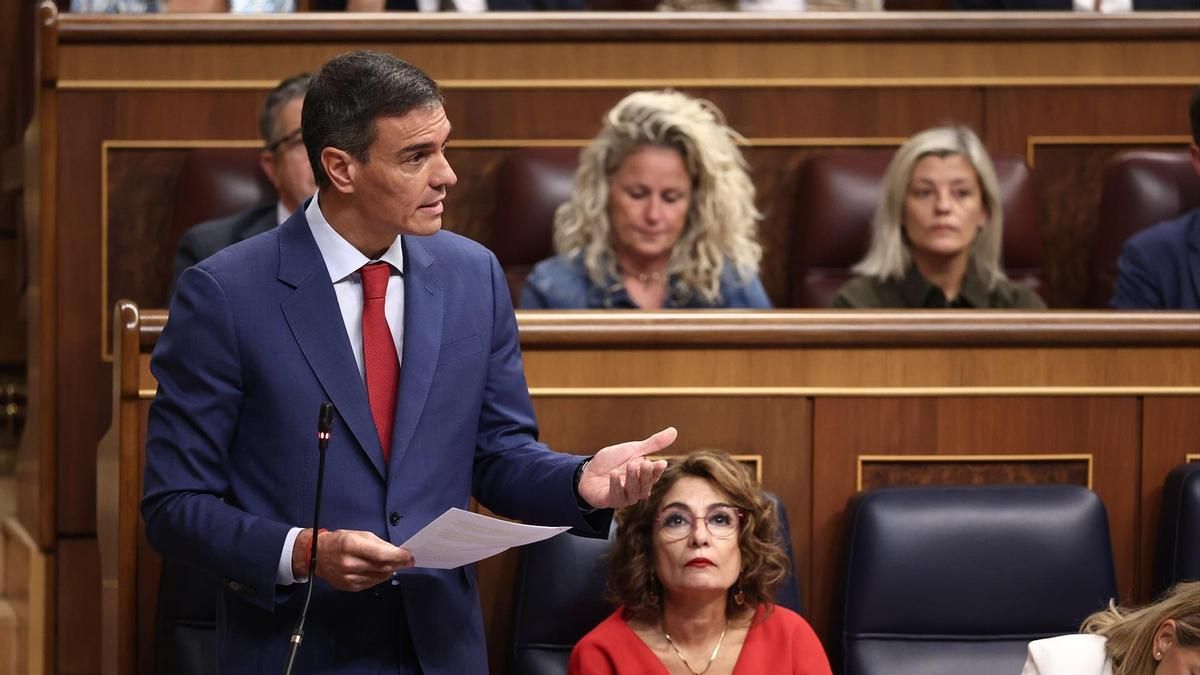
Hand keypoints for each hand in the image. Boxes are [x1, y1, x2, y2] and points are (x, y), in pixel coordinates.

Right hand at [292, 528, 413, 591]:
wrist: (316, 555)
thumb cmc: (339, 541)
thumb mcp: (358, 535)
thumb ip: (379, 544)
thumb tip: (397, 552)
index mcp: (351, 545)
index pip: (380, 554)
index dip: (398, 556)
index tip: (409, 556)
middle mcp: (349, 563)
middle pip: (382, 567)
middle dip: (398, 563)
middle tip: (407, 560)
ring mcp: (348, 577)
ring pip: (379, 577)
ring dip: (390, 570)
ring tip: (394, 564)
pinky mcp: (349, 586)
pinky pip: (372, 583)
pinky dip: (380, 577)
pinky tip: (380, 570)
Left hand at [577, 427, 675, 509]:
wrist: (589, 471)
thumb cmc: (612, 461)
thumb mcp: (633, 449)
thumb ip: (653, 444)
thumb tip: (674, 431)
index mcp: (643, 477)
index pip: (654, 475)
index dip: (658, 470)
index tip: (661, 462)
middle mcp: (636, 489)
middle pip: (645, 485)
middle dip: (646, 475)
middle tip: (645, 463)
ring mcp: (624, 497)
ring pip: (633, 492)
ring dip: (632, 479)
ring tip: (630, 465)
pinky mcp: (611, 501)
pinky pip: (616, 495)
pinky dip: (616, 485)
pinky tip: (614, 474)